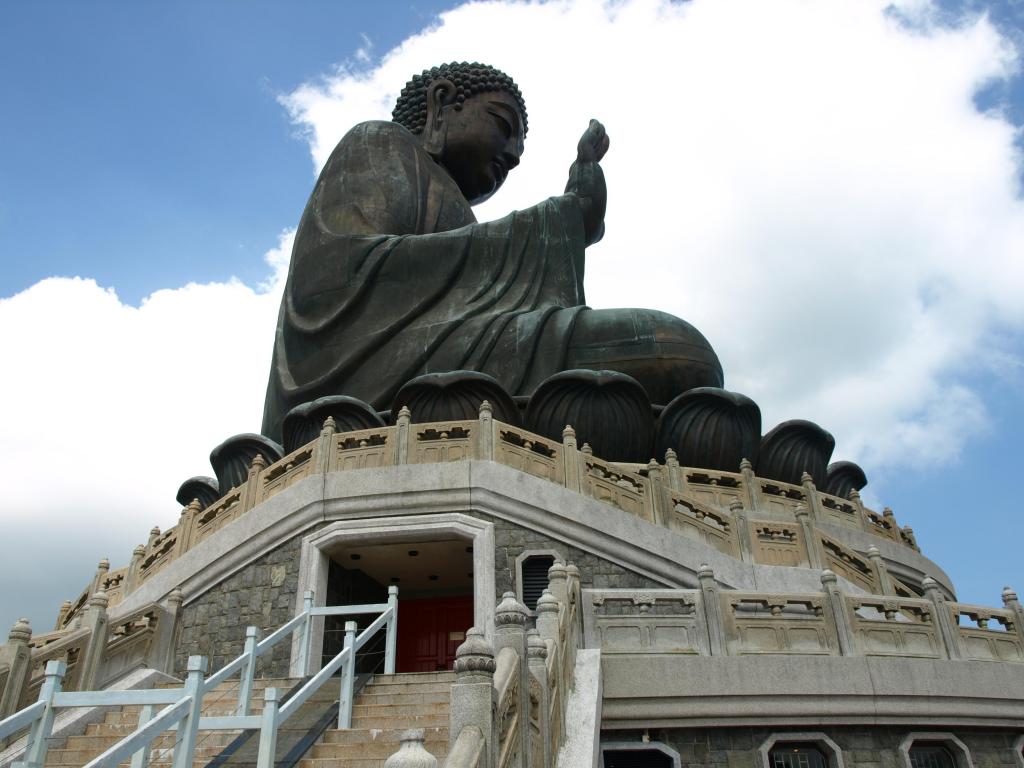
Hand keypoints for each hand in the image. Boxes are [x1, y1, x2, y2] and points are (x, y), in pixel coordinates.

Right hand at [565, 119, 608, 244]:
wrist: (578, 225)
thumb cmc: (583, 231)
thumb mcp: (594, 229)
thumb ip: (598, 228)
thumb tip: (601, 232)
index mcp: (579, 190)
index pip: (585, 169)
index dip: (595, 156)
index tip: (601, 147)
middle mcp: (578, 178)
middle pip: (587, 155)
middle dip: (594, 142)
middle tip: (600, 130)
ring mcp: (580, 170)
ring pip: (587, 147)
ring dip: (594, 135)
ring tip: (599, 124)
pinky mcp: (583, 165)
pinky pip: (586, 144)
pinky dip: (591, 134)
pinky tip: (597, 124)